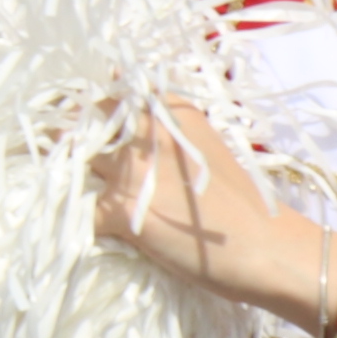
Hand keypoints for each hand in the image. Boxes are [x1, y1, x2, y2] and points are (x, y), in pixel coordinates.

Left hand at [93, 108, 332, 318]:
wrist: (267, 246)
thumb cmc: (242, 200)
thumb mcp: (203, 145)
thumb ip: (166, 130)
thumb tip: (128, 118)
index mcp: (169, 111)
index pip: (112, 91)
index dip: (91, 107)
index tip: (83, 120)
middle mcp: (146, 132)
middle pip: (85, 124)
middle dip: (71, 139)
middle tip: (69, 159)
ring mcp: (131, 169)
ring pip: (76, 164)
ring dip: (72, 179)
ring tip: (75, 193)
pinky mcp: (123, 210)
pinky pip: (82, 211)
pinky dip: (83, 221)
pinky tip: (96, 229)